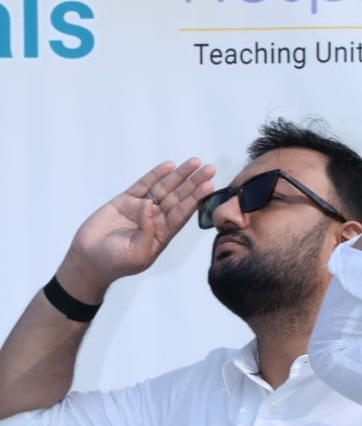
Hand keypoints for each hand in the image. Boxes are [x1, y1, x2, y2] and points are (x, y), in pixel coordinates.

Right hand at [57, 158, 216, 302]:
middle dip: (193, 183)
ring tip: (194, 162)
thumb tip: (150, 205)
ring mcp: (140, 209)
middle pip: (177, 198)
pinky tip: (168, 166)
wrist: (88, 259)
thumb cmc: (115, 262)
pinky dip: (155, 175)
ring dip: (179, 175)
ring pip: (163, 188)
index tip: (209, 186)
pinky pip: (143, 185)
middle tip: (209, 169)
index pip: (182, 214)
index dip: (195, 199)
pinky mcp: (125, 201)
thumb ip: (147, 231)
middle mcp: (155, 220)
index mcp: (162, 235)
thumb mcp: (138, 253)